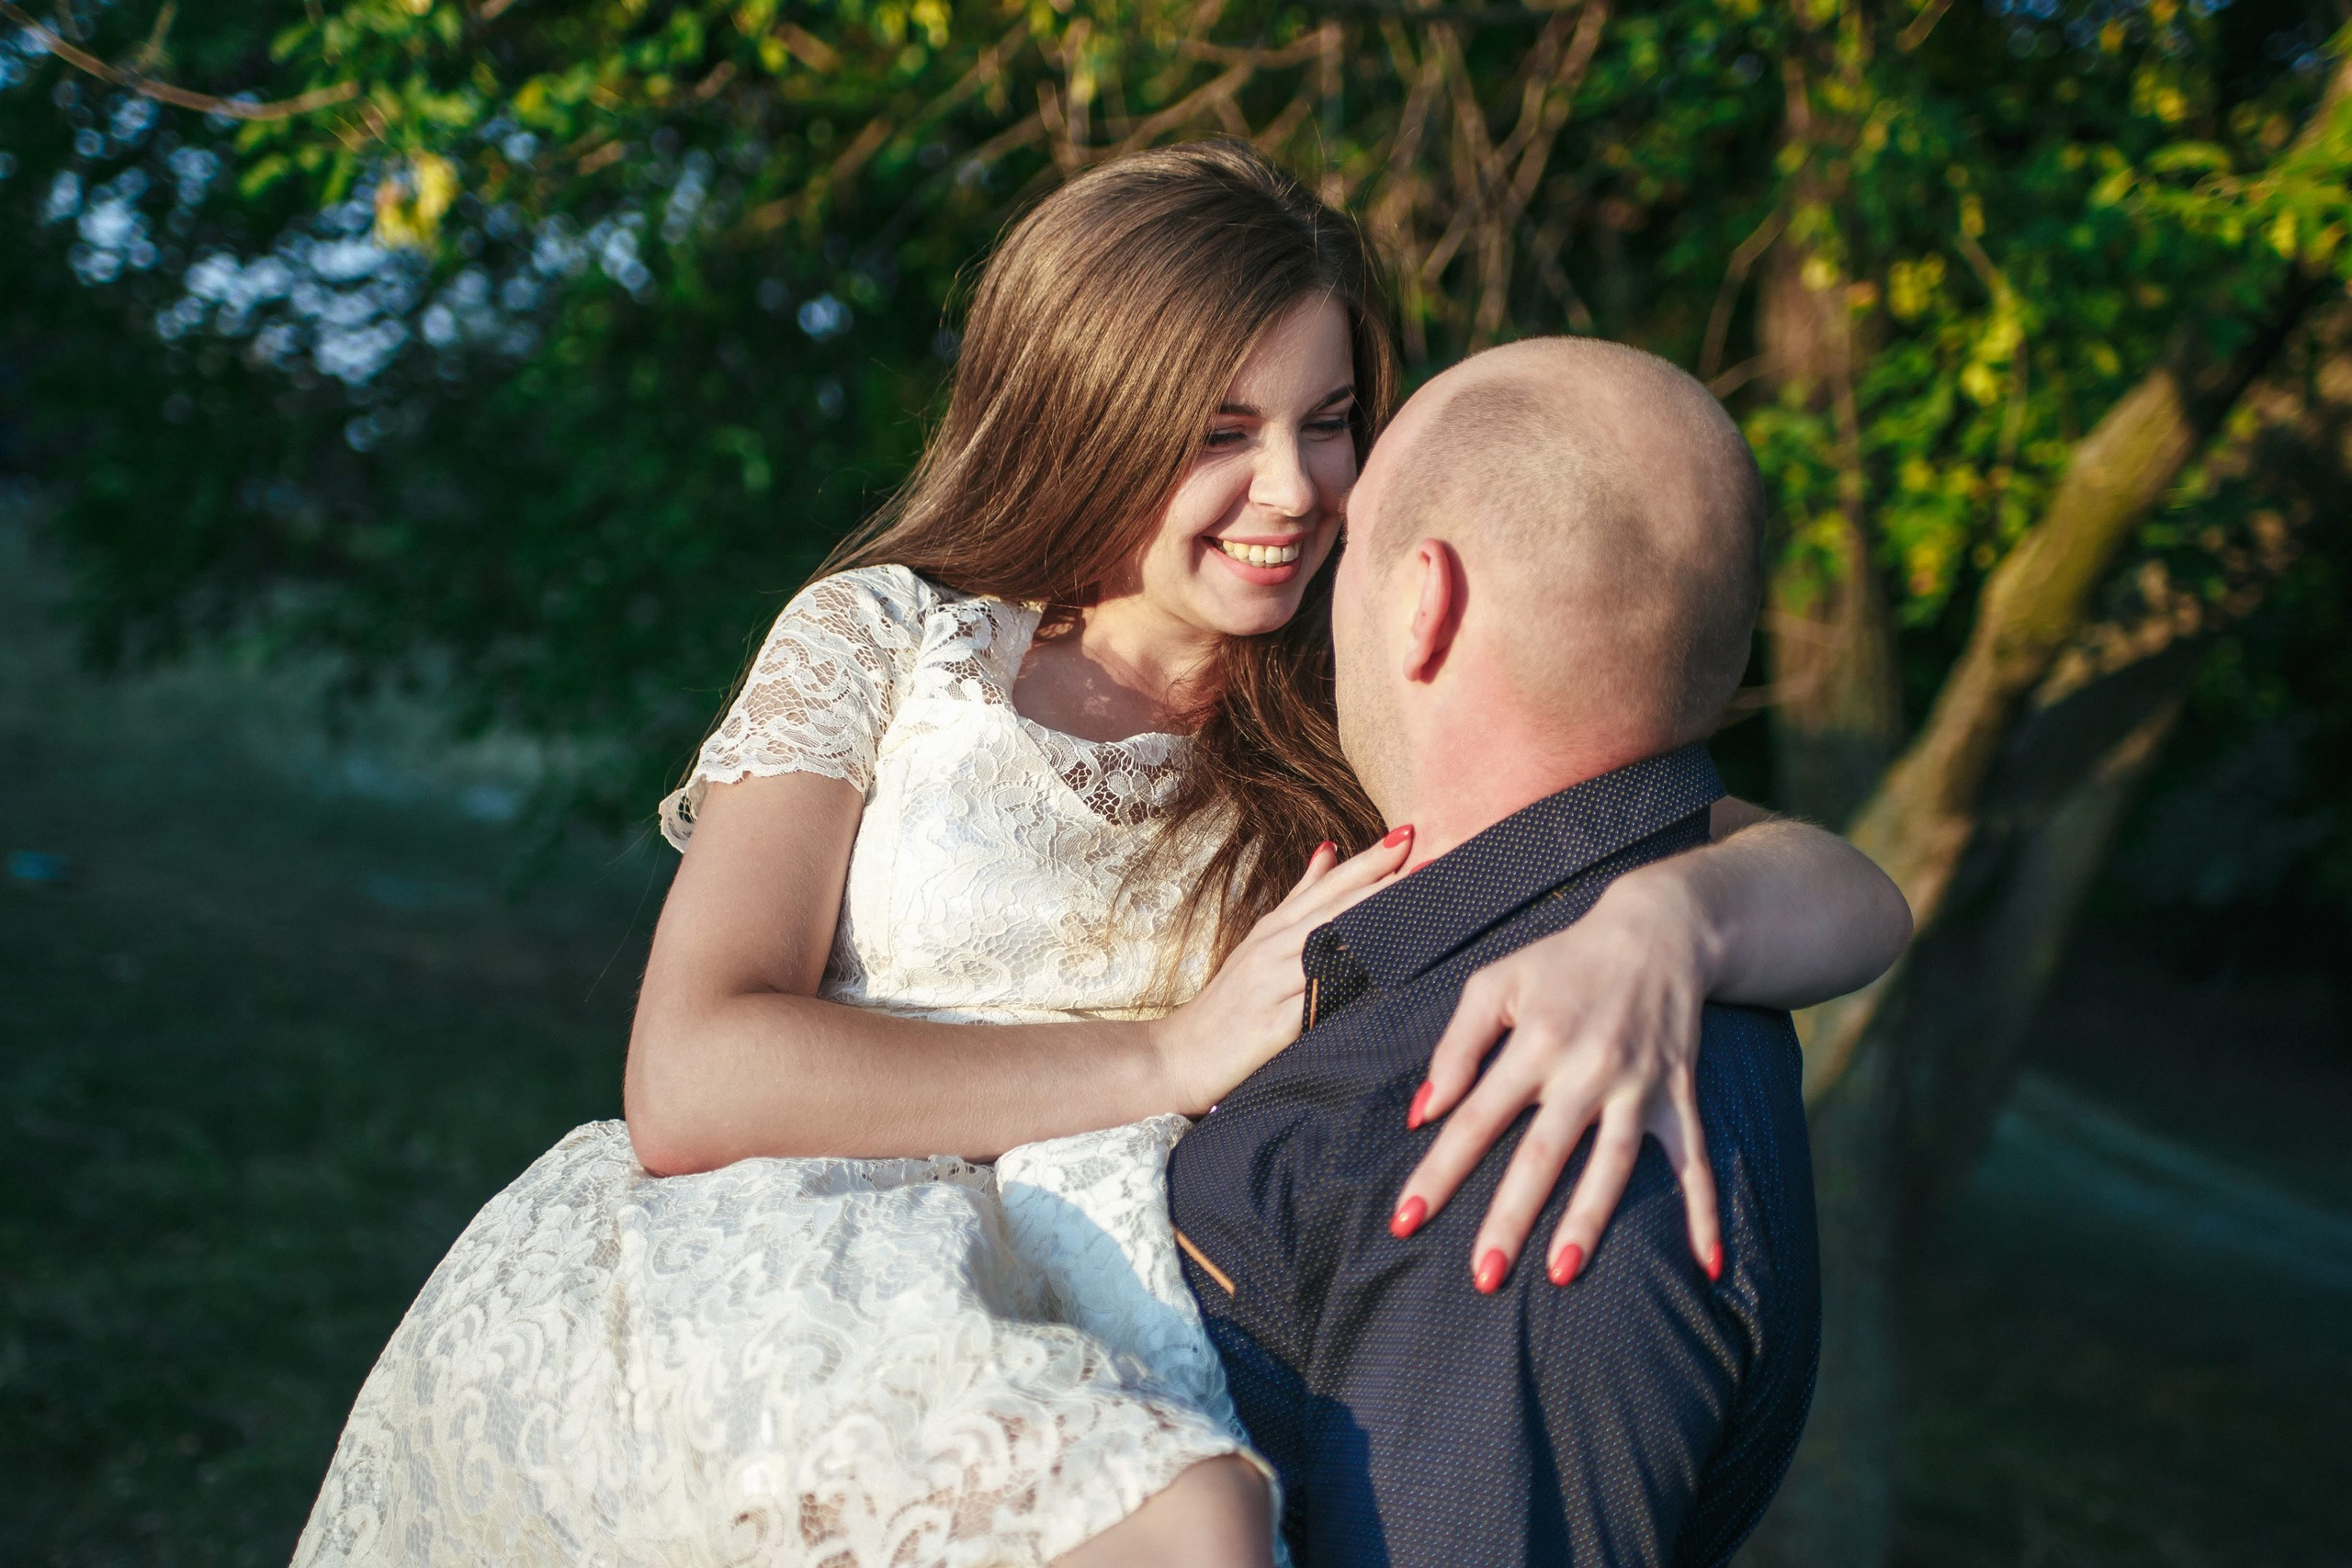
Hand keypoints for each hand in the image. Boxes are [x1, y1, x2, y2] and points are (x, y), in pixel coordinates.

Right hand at [1152, 826, 1414, 1115]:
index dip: (1368, 861)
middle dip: (1384, 884)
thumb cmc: (1228, 1003)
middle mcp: (1274, 949)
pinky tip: (1382, 979)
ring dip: (1374, 927)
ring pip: (1330, 946)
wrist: (1177, 1058)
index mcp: (1275, 928)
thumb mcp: (1260, 943)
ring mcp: (1272, 985)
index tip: (1409, 833)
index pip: (1329, 886)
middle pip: (1336, 909)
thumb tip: (1330, 849)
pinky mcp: (1273, 1025)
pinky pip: (1319, 1001)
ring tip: (1420, 908)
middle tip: (1432, 861)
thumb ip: (1299, 898)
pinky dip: (1348, 986)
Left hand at [1390, 869, 1722, 1292]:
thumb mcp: (1494, 984)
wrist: (1658, 931)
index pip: (1477, 1118)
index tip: (1404, 1220)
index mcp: (1534, 1042)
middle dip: (1510, 1216)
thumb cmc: (1562, 963)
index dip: (1439, 1170)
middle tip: (1483, 1276)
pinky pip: (1695, 1161)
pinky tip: (1705, 1264)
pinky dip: (1703, 1211)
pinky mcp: (1680, 1096)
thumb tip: (1423, 1113)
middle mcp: (1587, 1068)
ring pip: (1612, 1163)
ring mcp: (1639, 1086)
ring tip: (1562, 1274)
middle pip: (1543, 1153)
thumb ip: (1455, 1047)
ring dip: (1589, 1220)